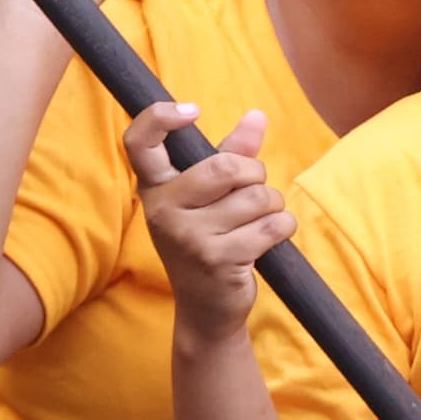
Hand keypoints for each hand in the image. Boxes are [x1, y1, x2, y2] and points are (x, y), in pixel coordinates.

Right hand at [127, 101, 286, 341]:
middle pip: (226, 166)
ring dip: (271, 206)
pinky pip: (272, 224)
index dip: (160, 117)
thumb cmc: (209, 241)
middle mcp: (164, 210)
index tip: (192, 110)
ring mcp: (188, 237)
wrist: (205, 309)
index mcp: (156, 188)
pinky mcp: (218, 259)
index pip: (138, 141)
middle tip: (252, 192)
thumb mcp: (210, 197)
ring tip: (257, 223)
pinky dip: (282, 227)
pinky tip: (268, 239)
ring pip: (257, 197)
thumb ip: (232, 153)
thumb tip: (256, 116)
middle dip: (255, 175)